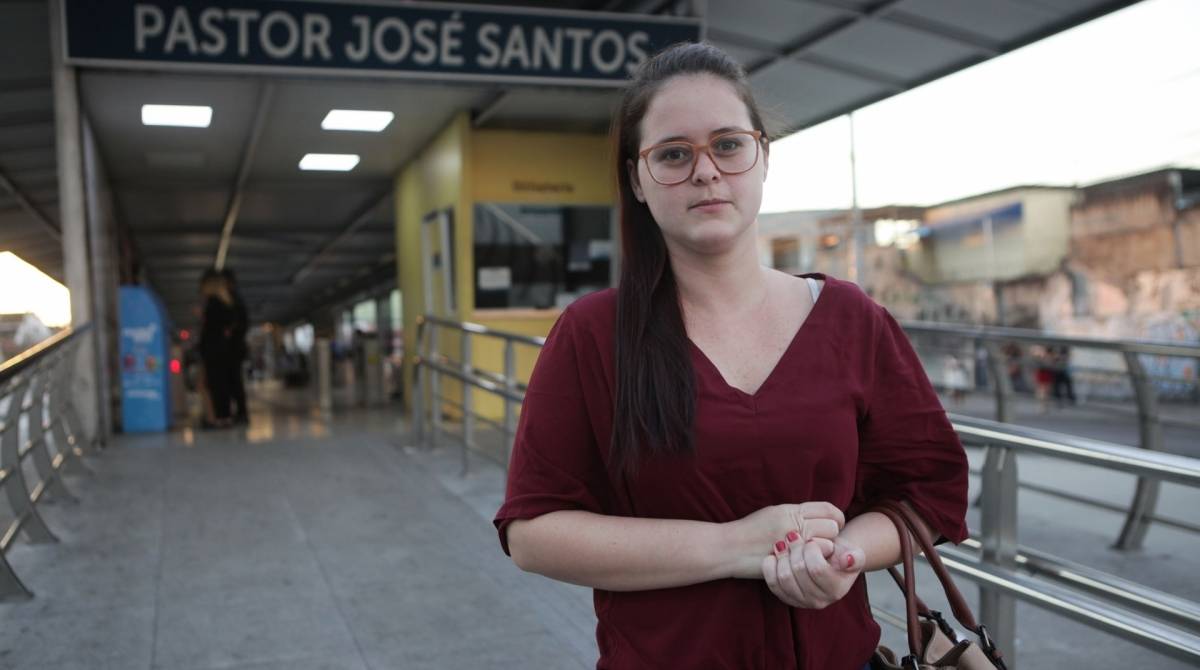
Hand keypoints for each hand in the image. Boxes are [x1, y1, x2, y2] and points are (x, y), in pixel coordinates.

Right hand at [725, 502, 844, 578]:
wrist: (729, 548)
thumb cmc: (748, 533)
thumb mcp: (773, 515)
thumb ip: (795, 515)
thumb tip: (816, 519)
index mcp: (791, 509)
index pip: (827, 509)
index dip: (836, 518)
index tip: (833, 527)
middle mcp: (795, 520)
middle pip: (832, 525)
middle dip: (831, 535)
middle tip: (821, 544)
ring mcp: (794, 539)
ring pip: (829, 541)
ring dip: (825, 550)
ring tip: (813, 555)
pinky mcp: (792, 556)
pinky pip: (818, 556)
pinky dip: (817, 560)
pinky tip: (807, 563)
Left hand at [762, 535, 864, 608]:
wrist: (828, 561)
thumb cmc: (840, 555)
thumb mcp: (853, 553)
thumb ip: (855, 557)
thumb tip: (848, 559)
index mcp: (836, 590)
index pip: (816, 569)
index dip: (811, 550)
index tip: (811, 540)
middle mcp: (819, 601)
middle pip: (798, 571)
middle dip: (795, 549)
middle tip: (794, 536)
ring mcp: (801, 602)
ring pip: (784, 577)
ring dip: (782, 556)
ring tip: (784, 543)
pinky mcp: (786, 598)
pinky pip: (773, 584)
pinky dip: (770, 567)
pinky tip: (774, 555)